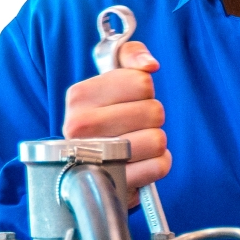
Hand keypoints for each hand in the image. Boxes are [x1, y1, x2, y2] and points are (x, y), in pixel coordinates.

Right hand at [64, 41, 171, 190]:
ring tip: (135, 146)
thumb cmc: (106, 119)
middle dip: (151, 119)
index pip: (141, 82)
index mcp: (79, 96)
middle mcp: (80, 126)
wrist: (88, 170)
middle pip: (154, 111)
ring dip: (155, 143)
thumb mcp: (112, 79)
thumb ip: (130, 56)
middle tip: (132, 126)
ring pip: (158, 139)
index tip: (128, 101)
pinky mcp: (115, 183)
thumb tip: (149, 64)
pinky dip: (157, 164)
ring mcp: (95, 157)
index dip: (144, 91)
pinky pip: (160, 165)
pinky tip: (139, 164)